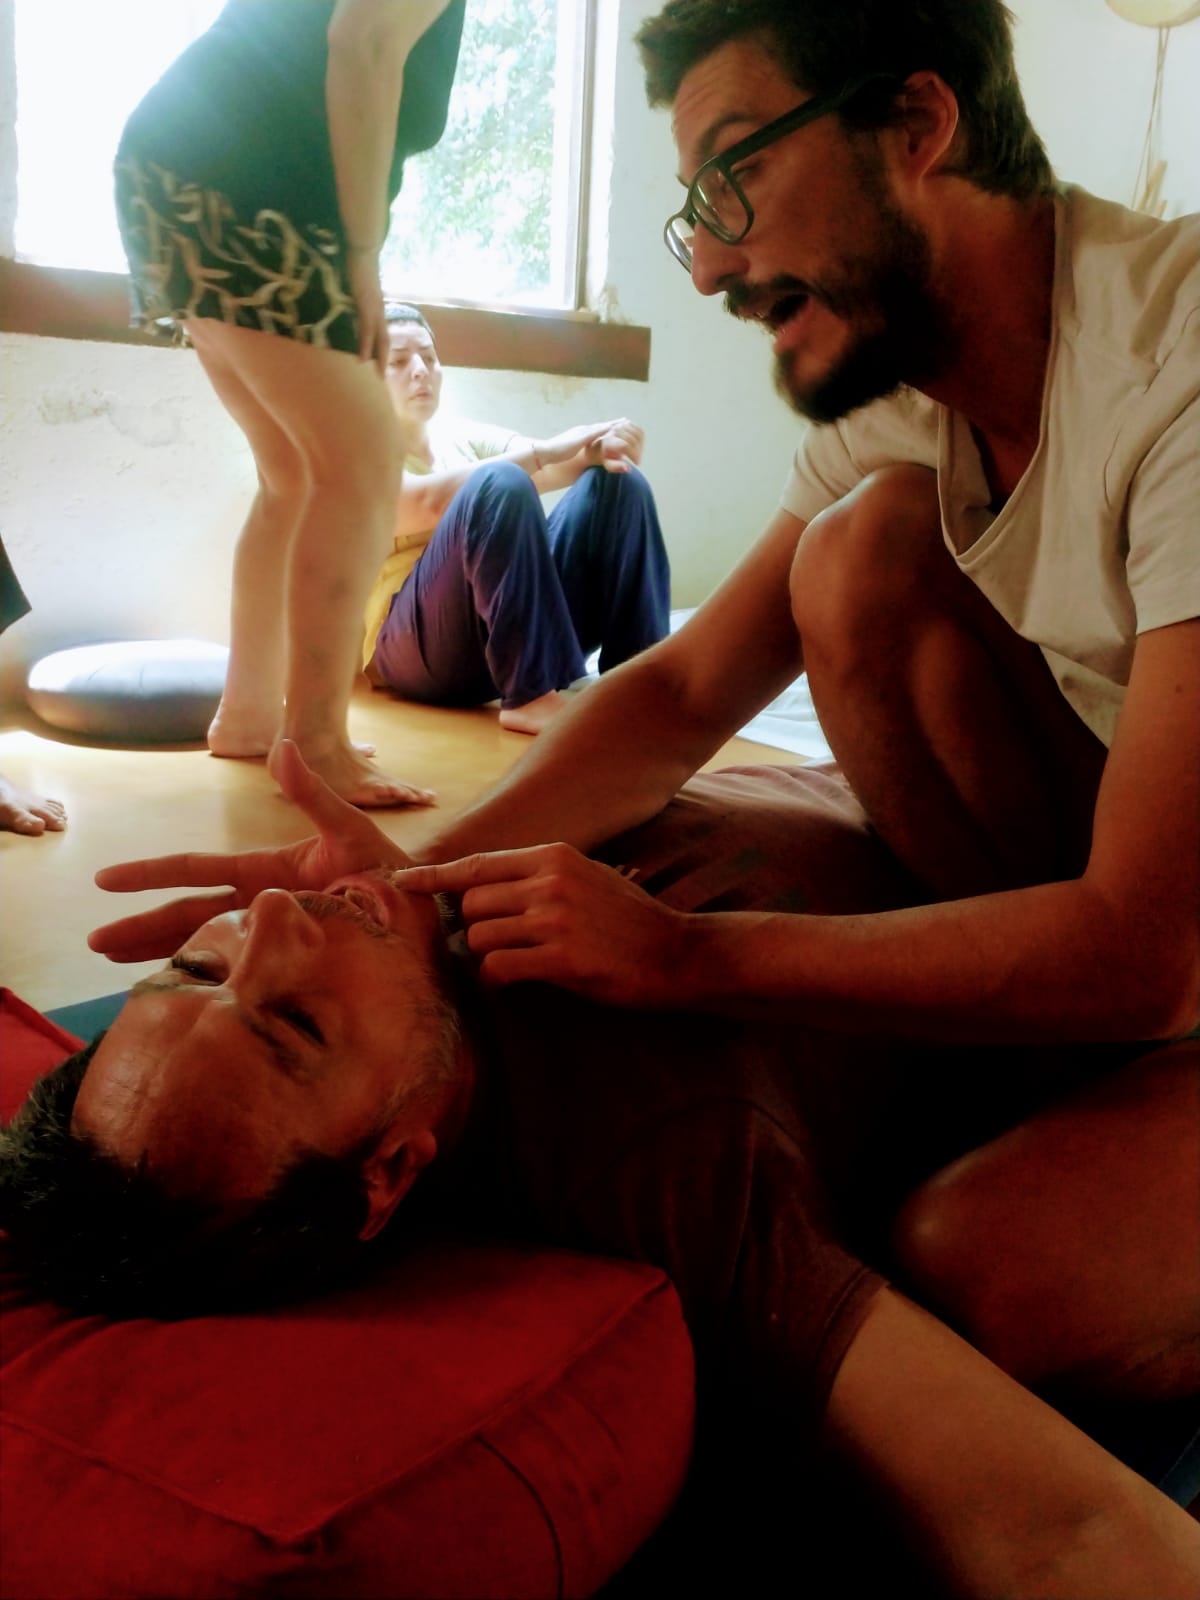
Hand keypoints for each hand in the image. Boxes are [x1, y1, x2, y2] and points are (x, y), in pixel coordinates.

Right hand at [88, 741, 413, 961]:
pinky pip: (242, 974)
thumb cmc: (389, 867)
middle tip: (96, 943)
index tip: (107, 881)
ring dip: (163, 956)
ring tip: (118, 970)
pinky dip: (211, 982)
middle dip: (143, 928)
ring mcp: (273, 936)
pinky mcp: (291, 963)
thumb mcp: (349, 828)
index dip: (152, 875)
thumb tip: (282, 746)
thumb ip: (312, 794)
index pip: (197, 871)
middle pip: (188, 915)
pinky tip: (184, 996)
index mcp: (265, 872)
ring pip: (206, 946)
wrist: (426, 908)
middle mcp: (261, 905)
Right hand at [347, 245, 388, 373]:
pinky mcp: (367, 305)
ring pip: (380, 339)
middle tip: (381, 377)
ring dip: (379, 359)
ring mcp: (374, 308)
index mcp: (376, 306)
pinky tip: (363, 360)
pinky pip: (367, 330)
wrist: (362, 249)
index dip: (381, 347)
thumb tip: (349, 303)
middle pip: (385, 340)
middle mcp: (379, 310)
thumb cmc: (357, 263)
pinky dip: (365, 346)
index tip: (378, 362)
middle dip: (384, 360)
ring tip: (377, 375)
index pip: (381, 331)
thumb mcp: (358, 285)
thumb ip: (356, 296)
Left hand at [392, 843, 687, 1007]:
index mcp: (553, 856)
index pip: (478, 865)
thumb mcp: (586, 878)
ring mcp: (555, 919)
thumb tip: (480, 890)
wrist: (677, 953)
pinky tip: (514, 981)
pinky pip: (498, 968)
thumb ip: (538, 878)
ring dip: (486, 957)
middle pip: (472, 905)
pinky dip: (497, 979)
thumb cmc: (627, 921)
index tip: (402, 883)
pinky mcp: (561, 958)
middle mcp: (550, 881)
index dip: (435, 877)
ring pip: (479, 938)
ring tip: (514, 964)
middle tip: (498, 945)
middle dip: (475, 929)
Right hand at [535, 418, 642, 475]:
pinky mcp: (580, 438)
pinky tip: (614, 428)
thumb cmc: (553, 457)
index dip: (606, 428)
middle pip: (600, 426)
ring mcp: (581, 433)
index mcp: (578, 435)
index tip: (616, 425)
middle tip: (625, 420)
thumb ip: (575, 456)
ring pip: (600, 428)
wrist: (544, 453)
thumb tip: (578, 462)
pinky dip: (605, 430)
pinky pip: (595, 433)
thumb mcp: (568, 455)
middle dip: (613, 424)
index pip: (595, 430)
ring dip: (613, 425)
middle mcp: (581, 431)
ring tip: (625, 422)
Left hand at [594, 418, 642, 472]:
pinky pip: (640, 431)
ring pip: (638, 436)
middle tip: (637, 461)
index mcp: (608, 439)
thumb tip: (628, 469)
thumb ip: (617, 467)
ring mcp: (621, 424)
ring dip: (640, 447)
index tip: (636, 463)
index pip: (625, 446)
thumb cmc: (606, 456)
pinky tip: (637, 448)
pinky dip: (641, 441)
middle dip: (637, 453)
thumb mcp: (608, 464)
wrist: (601, 443)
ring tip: (636, 455)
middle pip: (632, 441)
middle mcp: (614, 429)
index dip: (634, 455)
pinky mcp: (628, 423)